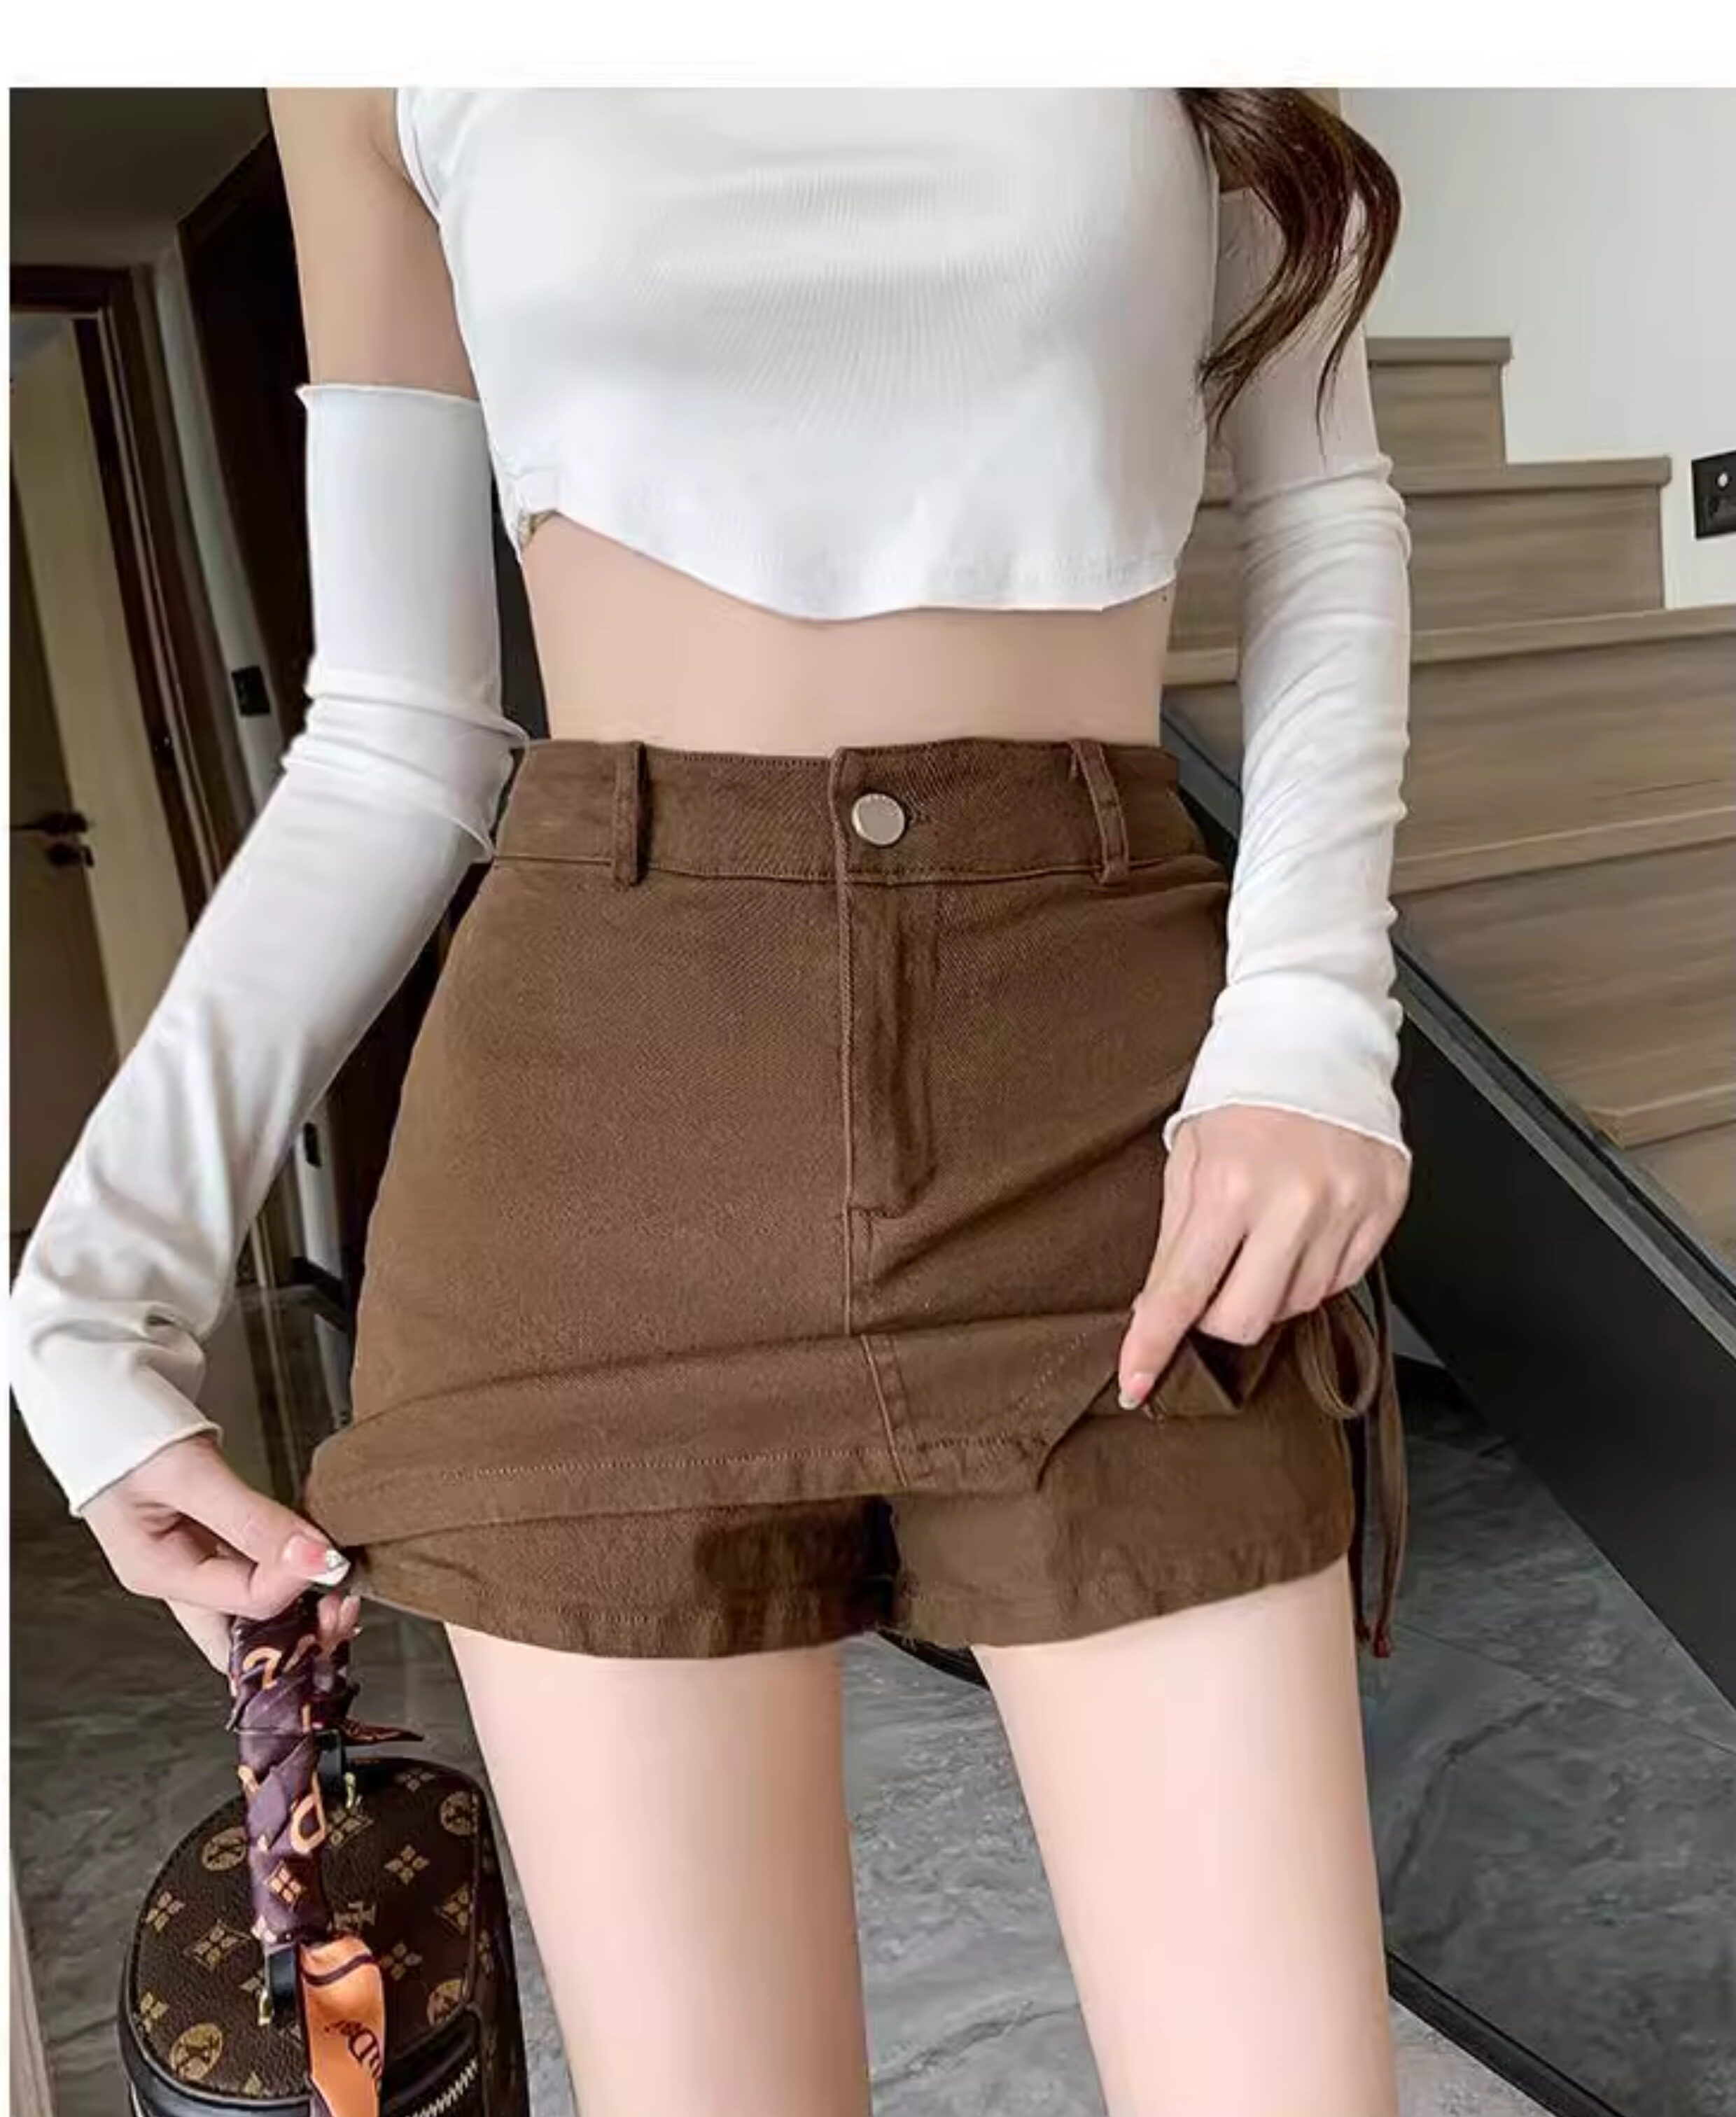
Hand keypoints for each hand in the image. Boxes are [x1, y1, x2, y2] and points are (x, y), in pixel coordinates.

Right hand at [82, 1433, 362, 1671]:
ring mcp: (194, 1560)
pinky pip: (256, 1570)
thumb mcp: (189, 1472)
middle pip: (244, 1638)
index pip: (245, 1605)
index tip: (331, 1556)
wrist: (100, 1394)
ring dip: (301, 1606)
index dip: (295, 1585)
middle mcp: (178, 1578)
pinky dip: (289, 1572)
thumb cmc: (124, 1430)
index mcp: (158, 1573)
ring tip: (342, 1587)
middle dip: (300, 1634)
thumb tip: (316, 1558)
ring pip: (254, 1608)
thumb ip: (252, 1519)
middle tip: (346, 1606)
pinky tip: (316, 1562)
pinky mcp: (211, 1537)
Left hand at [1118, 1104, 1408, 1409]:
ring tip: (1264, 1235)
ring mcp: (1346, 1207)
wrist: (1315, 1037)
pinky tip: (1302, 1230)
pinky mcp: (1385, 1207)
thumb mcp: (1187, 1156)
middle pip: (1246, 1318)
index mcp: (1229, 1186)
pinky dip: (1314, 1270)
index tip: (1136, 1382)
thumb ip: (1175, 1239)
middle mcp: (1293, 1202)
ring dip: (1269, 1290)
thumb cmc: (1241, 1092)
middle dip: (1217, 1316)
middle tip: (1213, 1281)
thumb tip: (1157, 1309)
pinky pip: (1342, 1278)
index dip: (1153, 1345)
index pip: (1182, 1291)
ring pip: (1298, 1304)